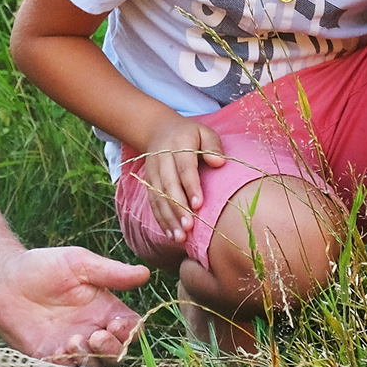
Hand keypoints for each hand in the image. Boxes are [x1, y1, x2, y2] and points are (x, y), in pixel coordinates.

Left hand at [0, 246, 149, 365]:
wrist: (4, 278)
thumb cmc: (43, 266)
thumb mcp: (80, 263)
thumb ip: (111, 272)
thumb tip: (145, 274)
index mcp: (105, 309)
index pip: (131, 328)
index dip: (130, 331)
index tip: (118, 324)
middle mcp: (92, 331)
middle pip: (116, 353)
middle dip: (112, 348)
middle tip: (95, 335)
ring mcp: (71, 347)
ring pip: (93, 366)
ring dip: (89, 358)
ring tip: (74, 340)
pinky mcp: (48, 359)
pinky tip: (58, 351)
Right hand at [133, 111, 223, 238]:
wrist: (157, 130)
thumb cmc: (189, 135)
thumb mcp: (204, 132)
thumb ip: (213, 145)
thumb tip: (219, 163)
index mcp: (178, 145)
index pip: (184, 168)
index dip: (191, 187)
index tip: (199, 204)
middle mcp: (162, 159)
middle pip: (168, 185)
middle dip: (178, 207)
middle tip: (189, 227)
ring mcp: (152, 172)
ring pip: (158, 197)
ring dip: (168, 218)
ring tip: (180, 237)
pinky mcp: (148, 183)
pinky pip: (153, 203)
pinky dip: (161, 220)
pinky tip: (171, 234)